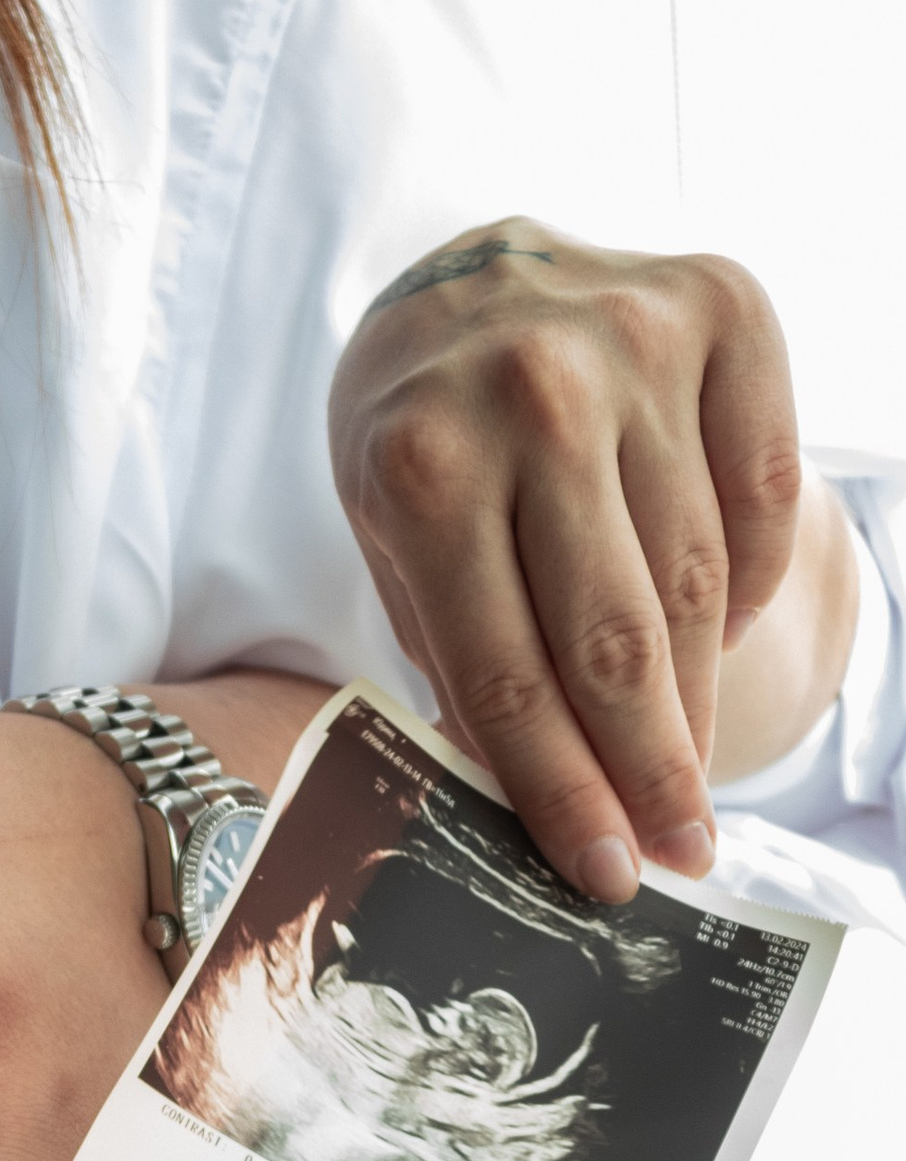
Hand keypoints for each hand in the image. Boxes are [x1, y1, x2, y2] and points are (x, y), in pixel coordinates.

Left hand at [328, 223, 844, 898]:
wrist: (459, 283)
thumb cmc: (420, 449)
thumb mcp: (396, 556)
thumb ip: (465, 668)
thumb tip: (557, 812)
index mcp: (424, 467)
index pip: (509, 676)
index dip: (566, 792)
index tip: (612, 876)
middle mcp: (533, 392)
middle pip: (615, 639)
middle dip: (652, 768)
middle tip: (680, 852)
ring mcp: (635, 340)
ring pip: (698, 576)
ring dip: (699, 692)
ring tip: (687, 763)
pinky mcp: (722, 307)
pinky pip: (764, 493)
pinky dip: (750, 580)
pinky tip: (718, 630)